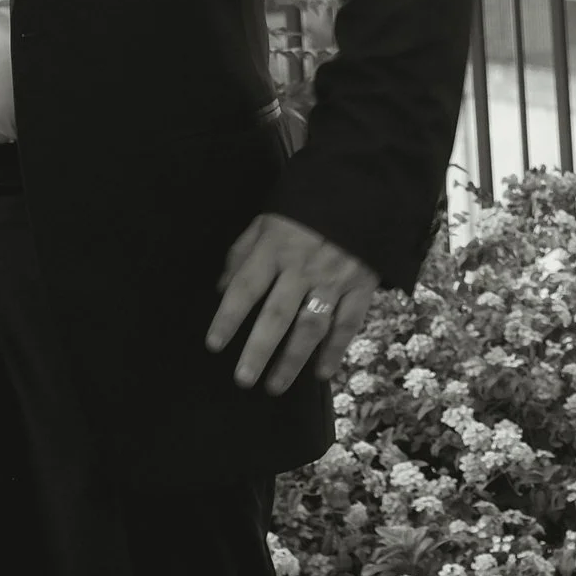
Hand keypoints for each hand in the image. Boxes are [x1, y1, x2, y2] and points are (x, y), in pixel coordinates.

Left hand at [204, 212, 377, 395]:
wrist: (361, 189)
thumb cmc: (305, 209)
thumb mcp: (266, 220)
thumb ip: (242, 254)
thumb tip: (221, 288)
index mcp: (275, 247)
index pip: (246, 287)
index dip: (228, 317)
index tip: (214, 345)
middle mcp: (302, 267)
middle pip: (277, 315)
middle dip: (258, 350)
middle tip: (243, 379)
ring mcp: (334, 279)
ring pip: (311, 326)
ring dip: (292, 360)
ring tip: (274, 386)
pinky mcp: (361, 286)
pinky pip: (348, 324)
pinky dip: (335, 350)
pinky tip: (321, 373)